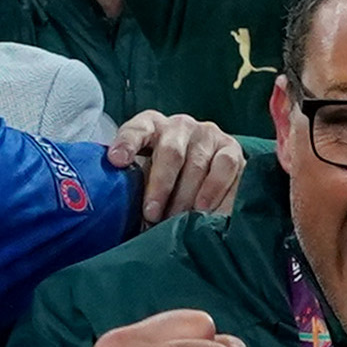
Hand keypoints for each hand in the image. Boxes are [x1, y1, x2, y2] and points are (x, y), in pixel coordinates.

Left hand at [105, 110, 245, 222]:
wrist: (202, 167)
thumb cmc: (160, 174)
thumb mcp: (141, 173)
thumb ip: (130, 182)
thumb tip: (114, 209)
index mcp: (150, 126)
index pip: (136, 130)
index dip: (126, 144)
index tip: (117, 161)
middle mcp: (179, 126)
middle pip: (170, 153)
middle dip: (160, 186)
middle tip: (152, 214)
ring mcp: (208, 134)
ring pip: (197, 164)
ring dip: (186, 196)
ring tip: (177, 220)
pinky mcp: (231, 148)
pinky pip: (225, 167)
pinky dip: (214, 190)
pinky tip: (204, 209)